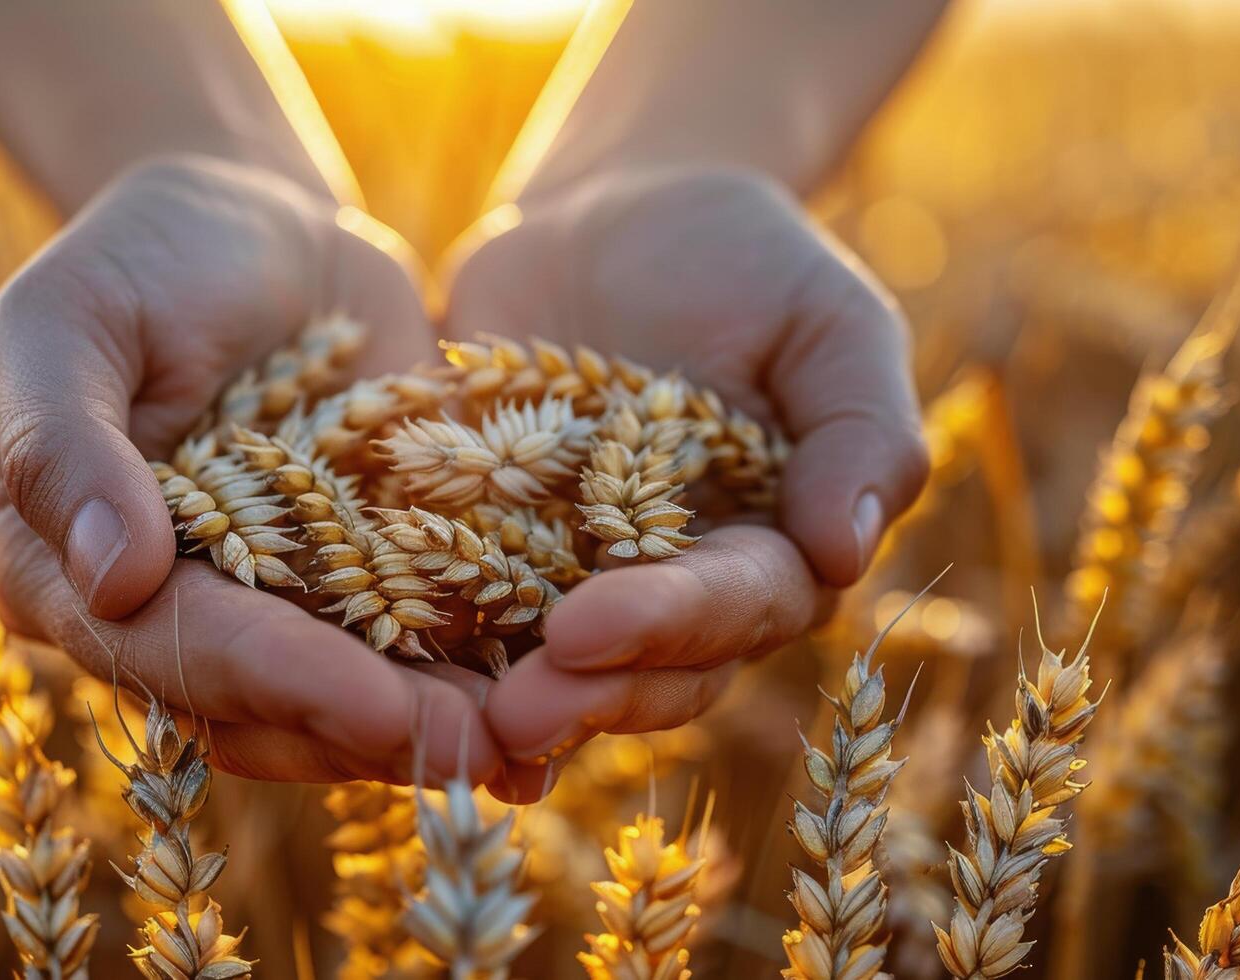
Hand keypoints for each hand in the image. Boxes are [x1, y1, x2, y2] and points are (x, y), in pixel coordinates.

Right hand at [0, 154, 500, 785]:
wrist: (249, 223)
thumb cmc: (136, 259)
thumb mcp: (66, 322)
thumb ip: (68, 445)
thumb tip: (112, 579)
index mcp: (63, 576)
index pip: (173, 648)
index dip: (275, 680)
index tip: (372, 702)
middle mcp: (163, 621)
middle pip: (264, 706)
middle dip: (374, 730)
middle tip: (479, 748)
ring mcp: (265, 613)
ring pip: (340, 704)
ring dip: (433, 728)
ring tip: (530, 744)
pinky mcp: (354, 590)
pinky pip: (411, 649)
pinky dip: (474, 678)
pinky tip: (553, 705)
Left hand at [444, 166, 928, 799]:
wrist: (618, 212)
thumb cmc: (748, 262)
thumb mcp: (828, 322)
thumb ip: (859, 428)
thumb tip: (847, 549)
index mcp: (768, 552)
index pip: (734, 609)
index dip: (666, 625)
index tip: (587, 626)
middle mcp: (674, 590)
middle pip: (646, 668)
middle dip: (582, 692)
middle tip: (514, 712)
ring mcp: (574, 580)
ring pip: (555, 670)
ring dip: (507, 702)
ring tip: (451, 725)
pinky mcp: (485, 553)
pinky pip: (459, 615)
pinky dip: (431, 657)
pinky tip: (381, 684)